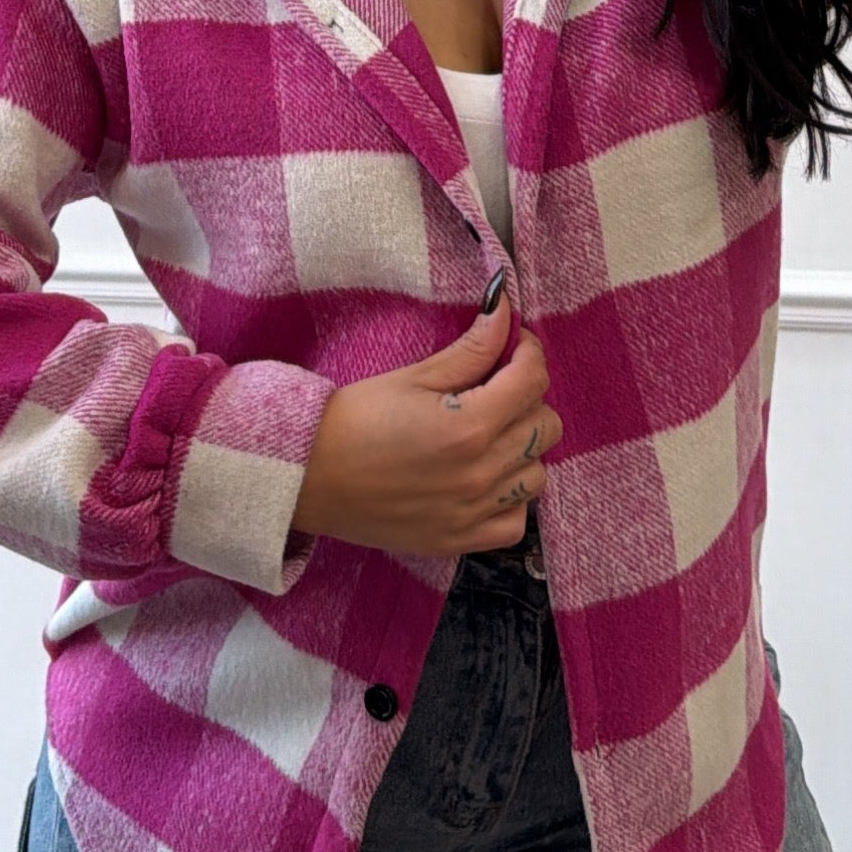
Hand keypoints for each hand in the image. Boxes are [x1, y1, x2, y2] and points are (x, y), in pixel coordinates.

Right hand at [291, 289, 563, 556]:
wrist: (307, 476)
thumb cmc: (353, 420)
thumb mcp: (413, 376)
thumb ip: (470, 348)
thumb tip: (505, 310)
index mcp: (469, 425)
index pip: (533, 380)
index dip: (528, 353)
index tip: (511, 346)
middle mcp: (480, 473)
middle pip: (545, 426)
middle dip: (527, 399)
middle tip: (495, 389)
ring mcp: (473, 512)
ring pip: (538, 474)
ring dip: (522, 450)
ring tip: (489, 436)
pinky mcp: (460, 541)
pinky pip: (516, 522)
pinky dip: (510, 500)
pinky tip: (484, 480)